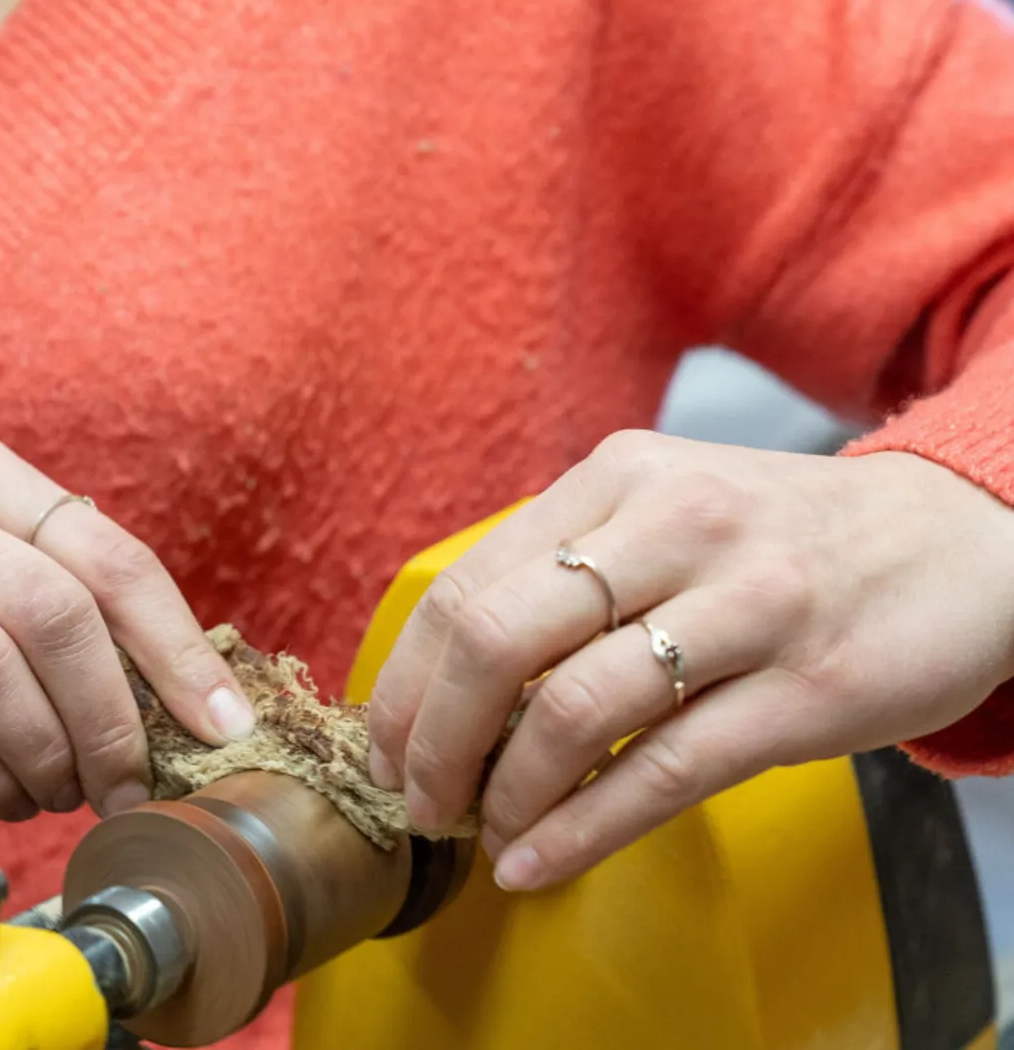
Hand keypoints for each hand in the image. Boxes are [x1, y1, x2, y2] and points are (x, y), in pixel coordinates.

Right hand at [0, 437, 254, 827]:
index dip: (177, 649)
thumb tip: (197, 709)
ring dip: (46, 751)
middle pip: (53, 609)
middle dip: (112, 716)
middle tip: (128, 784)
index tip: (219, 727)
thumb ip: (77, 619)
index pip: (109, 556)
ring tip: (62, 792)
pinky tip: (8, 796)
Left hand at [367, 431, 1013, 890]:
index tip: (385, 748)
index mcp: (617, 478)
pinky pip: (665, 771)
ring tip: (484, 833)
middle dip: (434, 741)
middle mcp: (674, 525)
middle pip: (498, 643)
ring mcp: (748, 605)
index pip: (465, 589)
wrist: (960, 537)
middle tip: (419, 801)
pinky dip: (581, 830)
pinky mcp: (808, 688)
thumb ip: (562, 571)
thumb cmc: (781, 540)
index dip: (406, 685)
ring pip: (574, 711)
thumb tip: (443, 682)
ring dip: (504, 793)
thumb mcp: (664, 511)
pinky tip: (536, 861)